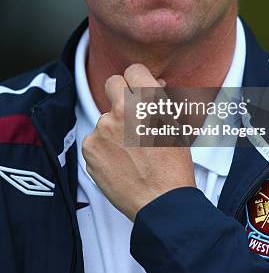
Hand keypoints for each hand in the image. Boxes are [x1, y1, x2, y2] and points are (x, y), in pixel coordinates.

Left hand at [82, 64, 195, 220]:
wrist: (161, 202)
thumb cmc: (173, 166)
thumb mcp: (175, 125)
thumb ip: (159, 100)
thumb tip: (152, 84)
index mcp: (148, 101)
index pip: (133, 70)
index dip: (137, 80)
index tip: (137, 88)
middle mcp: (122, 109)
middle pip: (112, 83)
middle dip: (120, 93)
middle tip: (128, 111)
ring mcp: (103, 128)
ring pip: (105, 116)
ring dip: (114, 127)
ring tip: (130, 150)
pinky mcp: (90, 147)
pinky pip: (95, 138)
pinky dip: (104, 147)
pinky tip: (119, 160)